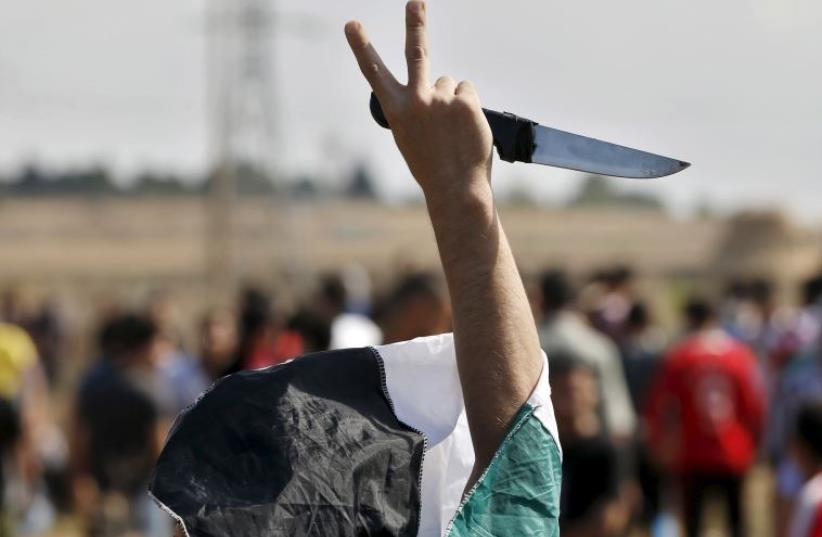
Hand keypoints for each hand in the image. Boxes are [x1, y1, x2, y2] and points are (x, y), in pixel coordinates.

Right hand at [345, 1, 493, 202]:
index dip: (362, 46)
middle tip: (416, 2)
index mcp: (396, 111)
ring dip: (451, 100)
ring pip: (449, 83)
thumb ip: (419, 108)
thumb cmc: (432, 167)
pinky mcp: (465, 101)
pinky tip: (465, 128)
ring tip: (452, 130)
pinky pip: (467, 92)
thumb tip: (444, 83)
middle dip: (415, 23)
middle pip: (416, 52)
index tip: (352, 24)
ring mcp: (441, 98)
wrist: (455, 188)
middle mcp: (416, 100)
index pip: (374, 73)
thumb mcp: (412, 137)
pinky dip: (468, 107)